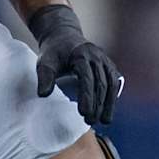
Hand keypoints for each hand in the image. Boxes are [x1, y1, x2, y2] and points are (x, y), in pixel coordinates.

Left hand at [28, 4, 123, 126]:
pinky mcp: (109, 66)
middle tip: (90, 121)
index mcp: (81, 55)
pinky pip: (115, 82)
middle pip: (101, 83)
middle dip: (97, 104)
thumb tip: (43, 95)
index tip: (83, 113)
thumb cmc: (53, 53)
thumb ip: (44, 77)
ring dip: (109, 103)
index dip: (86, 96)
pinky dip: (113, 97)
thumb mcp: (44, 62)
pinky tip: (108, 111)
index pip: (87, 77)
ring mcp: (105, 61)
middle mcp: (96, 57)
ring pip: (112, 83)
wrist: (64, 36)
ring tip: (104, 121)